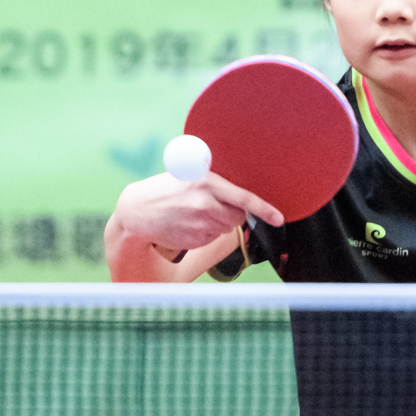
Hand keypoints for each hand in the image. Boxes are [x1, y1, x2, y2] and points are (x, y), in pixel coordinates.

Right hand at [112, 171, 283, 251]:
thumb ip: (211, 182)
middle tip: (213, 205)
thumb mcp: (186, 176)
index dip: (264, 209)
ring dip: (218, 222)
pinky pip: (213, 237)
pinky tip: (188, 224)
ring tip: (194, 213)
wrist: (136, 213)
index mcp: (205, 183)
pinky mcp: (195, 240)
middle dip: (232, 213)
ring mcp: (200, 225)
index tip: (278, 217)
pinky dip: (206, 232)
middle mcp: (205, 204)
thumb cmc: (163, 190)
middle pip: (237, 216)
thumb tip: (236, 192)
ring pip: (225, 227)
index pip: (243, 198)